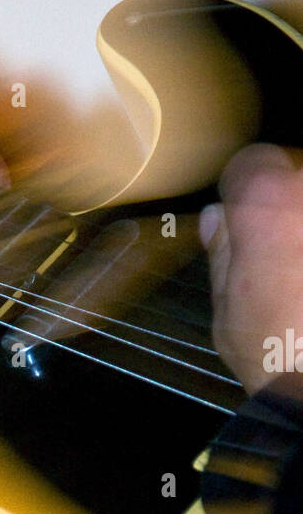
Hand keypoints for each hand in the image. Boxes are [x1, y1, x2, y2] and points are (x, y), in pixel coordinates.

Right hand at [201, 144, 302, 395]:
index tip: (239, 216)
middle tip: (280, 257)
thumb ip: (222, 252)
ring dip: (300, 236)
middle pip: (297, 178)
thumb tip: (219, 221)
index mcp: (265, 205)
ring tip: (297, 279)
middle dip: (286, 211)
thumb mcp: (225, 306)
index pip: (253, 163)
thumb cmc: (273, 350)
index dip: (243, 188)